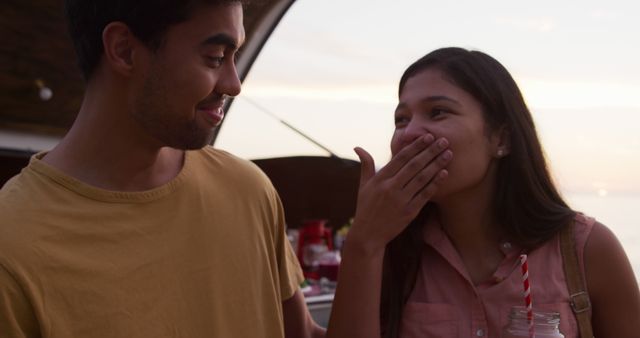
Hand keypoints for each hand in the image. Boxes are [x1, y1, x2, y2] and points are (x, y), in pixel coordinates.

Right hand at [348, 134, 451, 252]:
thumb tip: (358, 147)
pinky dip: (435, 183)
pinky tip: (444, 173)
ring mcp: (401, 200)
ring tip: (448, 154)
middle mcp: (390, 188)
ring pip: (422, 178)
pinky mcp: (409, 212)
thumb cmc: (366, 208)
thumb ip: (366, 165)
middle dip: (430, 151)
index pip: (401, 158)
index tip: (428, 136)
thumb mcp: (363, 185)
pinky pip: (425, 194)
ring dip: (436, 164)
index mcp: (380, 179)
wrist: (368, 235)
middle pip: (414, 165)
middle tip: (444, 140)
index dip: (416, 146)